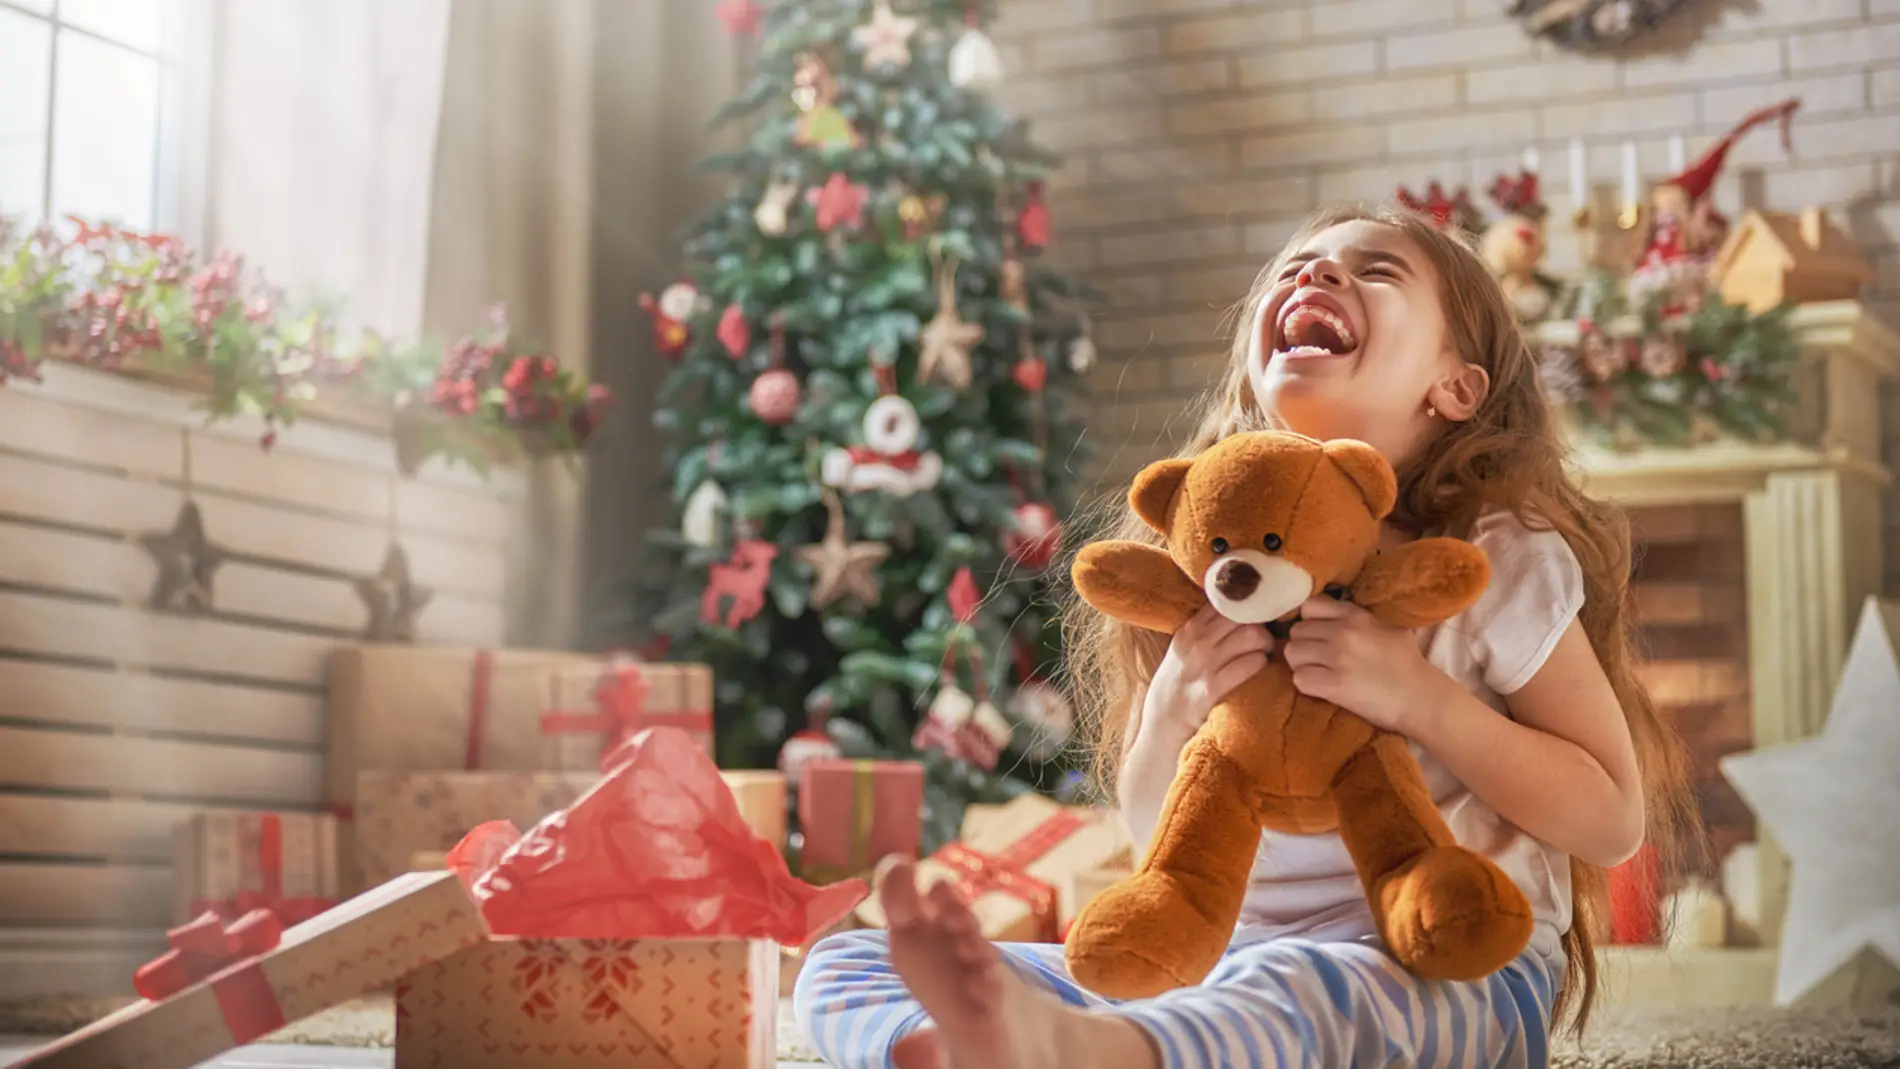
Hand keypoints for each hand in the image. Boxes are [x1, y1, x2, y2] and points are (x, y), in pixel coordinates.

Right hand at [1141, 603, 1274, 741]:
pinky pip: (1250, 664)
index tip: (1258, 615)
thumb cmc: (1181, 683)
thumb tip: (1241, 611)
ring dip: (1266, 644)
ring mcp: (1204, 664)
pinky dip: (1261, 664)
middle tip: (1266, 638)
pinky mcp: (1212, 688)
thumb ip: (1207, 629)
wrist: (1163, 722)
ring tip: (1264, 653)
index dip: (1248, 605)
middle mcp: (1196, 641)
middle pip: (1244, 614)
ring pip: (1252, 635)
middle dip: (1262, 624)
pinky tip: (1259, 669)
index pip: (1226, 600)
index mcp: (1190, 628)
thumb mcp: (1184, 649)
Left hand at [1281, 595, 1434, 734]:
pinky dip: (1306, 684)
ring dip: (1301, 664)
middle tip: (1318, 658)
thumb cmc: (1406, 662)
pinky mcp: (1334, 686)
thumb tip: (1331, 609)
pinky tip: (1321, 686)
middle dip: (1304, 644)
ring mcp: (1337, 658)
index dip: (1310, 621)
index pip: (1310, 605)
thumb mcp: (1387, 624)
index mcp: (1356, 615)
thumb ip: (1358, 614)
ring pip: (1292, 653)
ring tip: (1318, 672)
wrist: (1421, 698)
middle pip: (1297, 631)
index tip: (1318, 634)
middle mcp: (1343, 632)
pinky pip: (1299, 679)